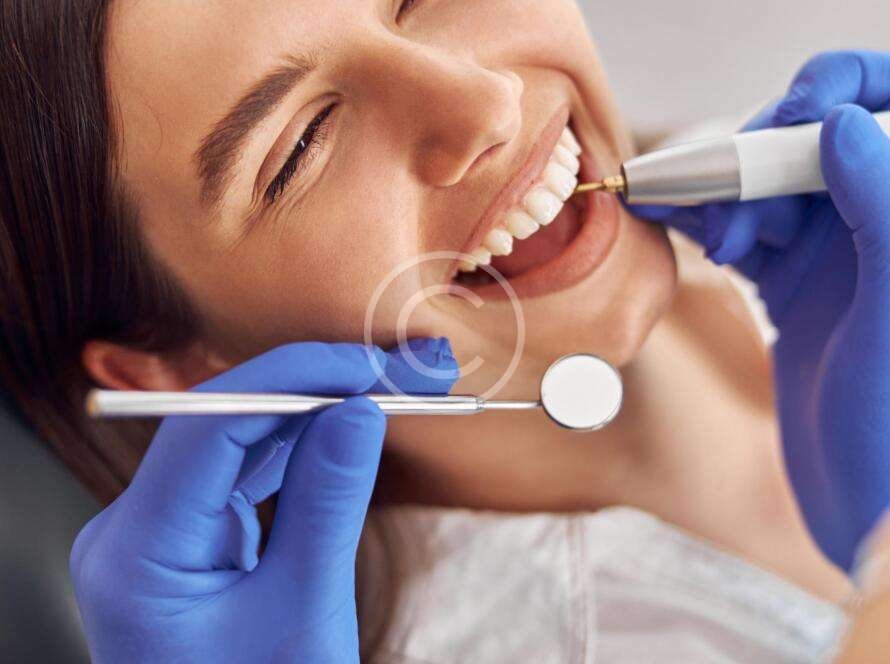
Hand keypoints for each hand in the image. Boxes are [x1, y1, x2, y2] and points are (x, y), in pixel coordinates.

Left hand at [69, 338, 457, 662]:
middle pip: (228, 421)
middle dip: (323, 388)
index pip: (208, 424)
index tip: (371, 368)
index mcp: (137, 553)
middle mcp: (132, 530)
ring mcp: (158, 532)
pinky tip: (350, 425)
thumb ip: (327, 504)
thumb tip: (360, 410)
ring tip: (396, 388)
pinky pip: (244, 471)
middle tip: (408, 371)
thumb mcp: (304, 616)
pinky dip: (302, 447)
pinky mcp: (187, 538)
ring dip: (322, 410)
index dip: (295, 378)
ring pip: (241, 438)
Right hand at [633, 50, 889, 570]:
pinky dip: (712, 224)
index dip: (839, 93)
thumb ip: (883, 208)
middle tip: (733, 207)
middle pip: (814, 143)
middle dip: (765, 157)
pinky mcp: (798, 287)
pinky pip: (748, 232)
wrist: (870, 508)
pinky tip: (685, 226)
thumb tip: (838, 123)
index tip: (792, 117)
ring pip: (774, 186)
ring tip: (710, 231)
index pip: (887, 108)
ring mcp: (841, 256)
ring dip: (731, 194)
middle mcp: (881, 226)